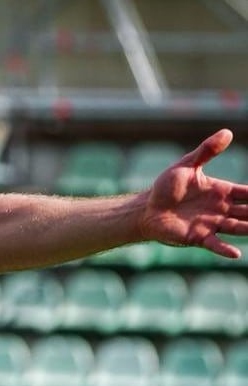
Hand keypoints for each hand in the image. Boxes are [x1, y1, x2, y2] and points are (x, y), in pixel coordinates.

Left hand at [140, 129, 247, 257]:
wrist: (146, 208)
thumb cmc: (167, 187)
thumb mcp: (186, 165)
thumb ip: (206, 151)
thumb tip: (227, 132)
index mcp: (221, 192)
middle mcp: (221, 209)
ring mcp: (211, 224)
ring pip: (237, 227)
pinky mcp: (198, 237)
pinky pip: (215, 244)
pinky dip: (225, 249)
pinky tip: (236, 254)